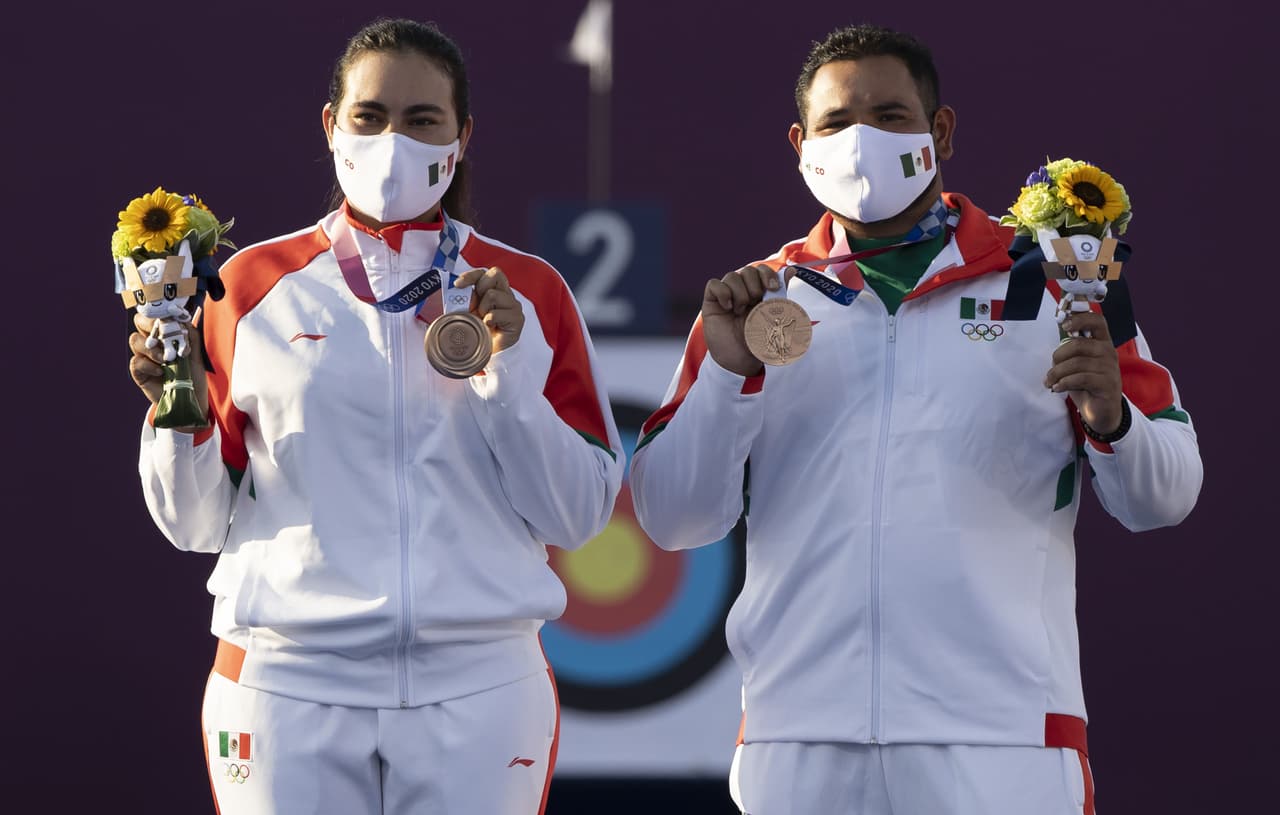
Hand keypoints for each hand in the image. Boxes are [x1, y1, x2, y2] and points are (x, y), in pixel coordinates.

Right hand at [129, 309, 209, 432]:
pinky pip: (135, 361)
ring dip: (151, 348)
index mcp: (164, 335)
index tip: (168, 318)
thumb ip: (191, 336)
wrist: (191, 400)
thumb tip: (184, 319)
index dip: (157, 313)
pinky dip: (148, 364)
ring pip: (134, 340)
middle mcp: (152, 343)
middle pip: (138, 322)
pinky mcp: (139, 373)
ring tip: (166, 359)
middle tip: (163, 334)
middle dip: (149, 324)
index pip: (153, 315)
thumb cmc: (193, 376)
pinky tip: (160, 372)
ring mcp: (144, 357)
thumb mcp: (197, 354)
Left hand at [454, 266, 523, 352]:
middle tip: (477, 306)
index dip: (472, 275)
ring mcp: (514, 306)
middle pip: (495, 274)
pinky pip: (496, 313)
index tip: (458, 284)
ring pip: (493, 294)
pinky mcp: (517, 319)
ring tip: (484, 321)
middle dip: (480, 289)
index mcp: (495, 290)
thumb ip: (466, 298)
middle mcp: (506, 295)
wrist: (489, 354)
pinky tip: (490, 328)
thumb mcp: (468, 311)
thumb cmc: (479, 332)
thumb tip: (459, 288)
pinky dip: (489, 321)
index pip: (486, 273)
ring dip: (483, 309)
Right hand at [702, 263, 782, 376]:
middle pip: (748, 270)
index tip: (773, 288)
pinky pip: (714, 284)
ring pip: (731, 276)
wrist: (739, 359)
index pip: (761, 270)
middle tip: (755, 303)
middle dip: (754, 285)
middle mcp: (742, 290)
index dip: (767, 274)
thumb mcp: (773, 318)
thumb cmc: (756, 340)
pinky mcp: (711, 301)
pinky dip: (723, 293)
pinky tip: (727, 307)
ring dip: (739, 293)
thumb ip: (781, 295)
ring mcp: (726, 295)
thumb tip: (791, 270)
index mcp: (758, 292)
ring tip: (740, 311)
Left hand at [1044, 311, 1123, 433]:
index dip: (1081, 318)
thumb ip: (1070, 348)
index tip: (1064, 325)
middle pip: (1078, 344)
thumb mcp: (1076, 363)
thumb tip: (1059, 328)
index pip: (1097, 321)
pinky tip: (1057, 388)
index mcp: (1102, 342)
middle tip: (1050, 371)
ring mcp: (1110, 368)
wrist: (1101, 411)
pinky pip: (1081, 378)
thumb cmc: (1086, 384)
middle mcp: (1108, 352)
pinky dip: (1064, 383)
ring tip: (1050, 382)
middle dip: (1058, 356)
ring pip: (1076, 363)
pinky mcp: (1108, 384)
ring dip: (1057, 373)